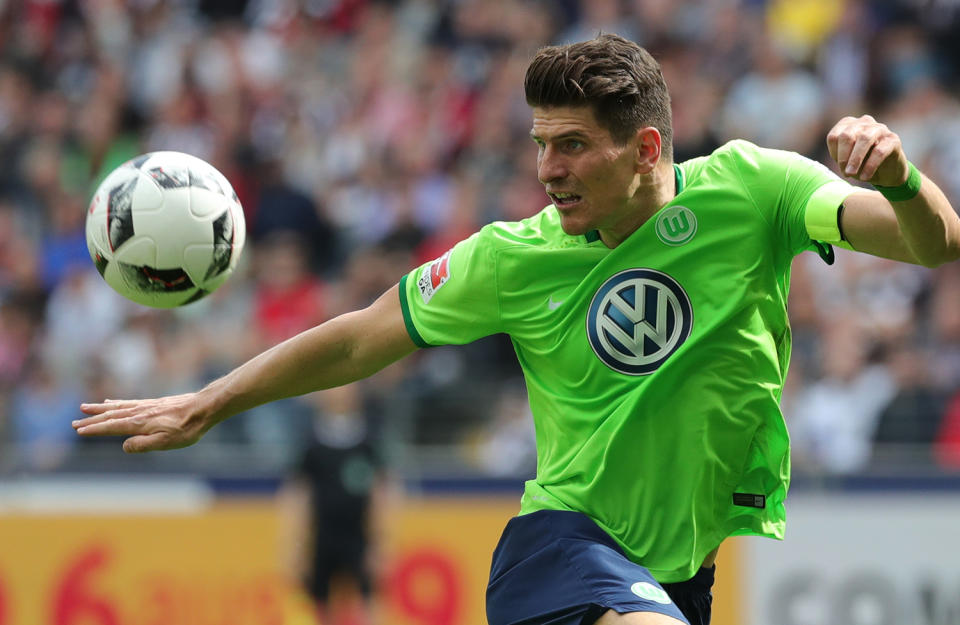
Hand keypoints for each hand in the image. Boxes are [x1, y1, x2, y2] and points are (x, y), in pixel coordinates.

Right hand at [73, 392, 214, 452]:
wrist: (203, 408)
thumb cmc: (187, 428)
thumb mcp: (166, 442)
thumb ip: (143, 445)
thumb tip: (124, 446)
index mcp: (139, 423)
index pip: (111, 427)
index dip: (95, 429)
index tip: (79, 431)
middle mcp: (139, 412)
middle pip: (110, 416)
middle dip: (92, 419)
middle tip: (74, 422)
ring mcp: (146, 406)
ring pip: (117, 407)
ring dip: (100, 408)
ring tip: (85, 407)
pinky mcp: (154, 403)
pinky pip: (129, 402)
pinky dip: (117, 402)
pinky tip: (112, 401)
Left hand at [826, 115, 909, 186]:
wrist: (886, 172)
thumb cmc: (862, 164)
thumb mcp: (846, 161)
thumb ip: (840, 157)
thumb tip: (842, 161)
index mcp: (848, 125)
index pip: (834, 137)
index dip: (834, 153)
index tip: (840, 166)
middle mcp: (864, 122)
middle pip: (847, 135)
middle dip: (844, 157)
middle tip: (846, 173)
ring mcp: (880, 128)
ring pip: (864, 138)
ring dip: (856, 159)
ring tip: (852, 174)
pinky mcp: (893, 139)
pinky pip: (880, 151)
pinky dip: (870, 166)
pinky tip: (865, 177)